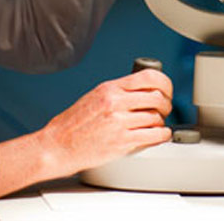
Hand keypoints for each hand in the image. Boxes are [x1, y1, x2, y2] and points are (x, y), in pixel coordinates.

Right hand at [0, 68, 172, 197]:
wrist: (57, 146)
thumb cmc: (72, 125)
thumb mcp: (94, 97)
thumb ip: (117, 93)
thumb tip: (140, 92)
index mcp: (109, 88)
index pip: (148, 77)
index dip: (164, 83)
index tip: (166, 90)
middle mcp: (116, 102)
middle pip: (157, 97)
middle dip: (166, 104)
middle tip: (164, 109)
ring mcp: (120, 122)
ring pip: (157, 117)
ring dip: (161, 122)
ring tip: (157, 125)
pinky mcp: (123, 141)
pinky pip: (154, 135)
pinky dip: (162, 135)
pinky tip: (159, 135)